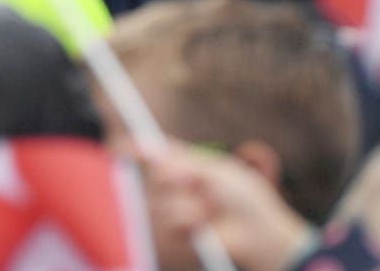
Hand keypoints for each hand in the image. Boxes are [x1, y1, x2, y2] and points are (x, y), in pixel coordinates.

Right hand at [139, 143, 311, 270]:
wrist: (257, 233)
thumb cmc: (244, 198)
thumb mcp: (215, 170)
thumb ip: (179, 159)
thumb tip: (146, 147)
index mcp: (185, 165)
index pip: (153, 153)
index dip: (135, 149)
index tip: (121, 147)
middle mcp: (176, 187)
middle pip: (155, 175)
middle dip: (172, 176)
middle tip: (189, 180)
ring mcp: (174, 210)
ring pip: (160, 201)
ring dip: (187, 203)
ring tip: (209, 208)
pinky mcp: (176, 233)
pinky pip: (169, 222)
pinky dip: (188, 220)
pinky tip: (204, 223)